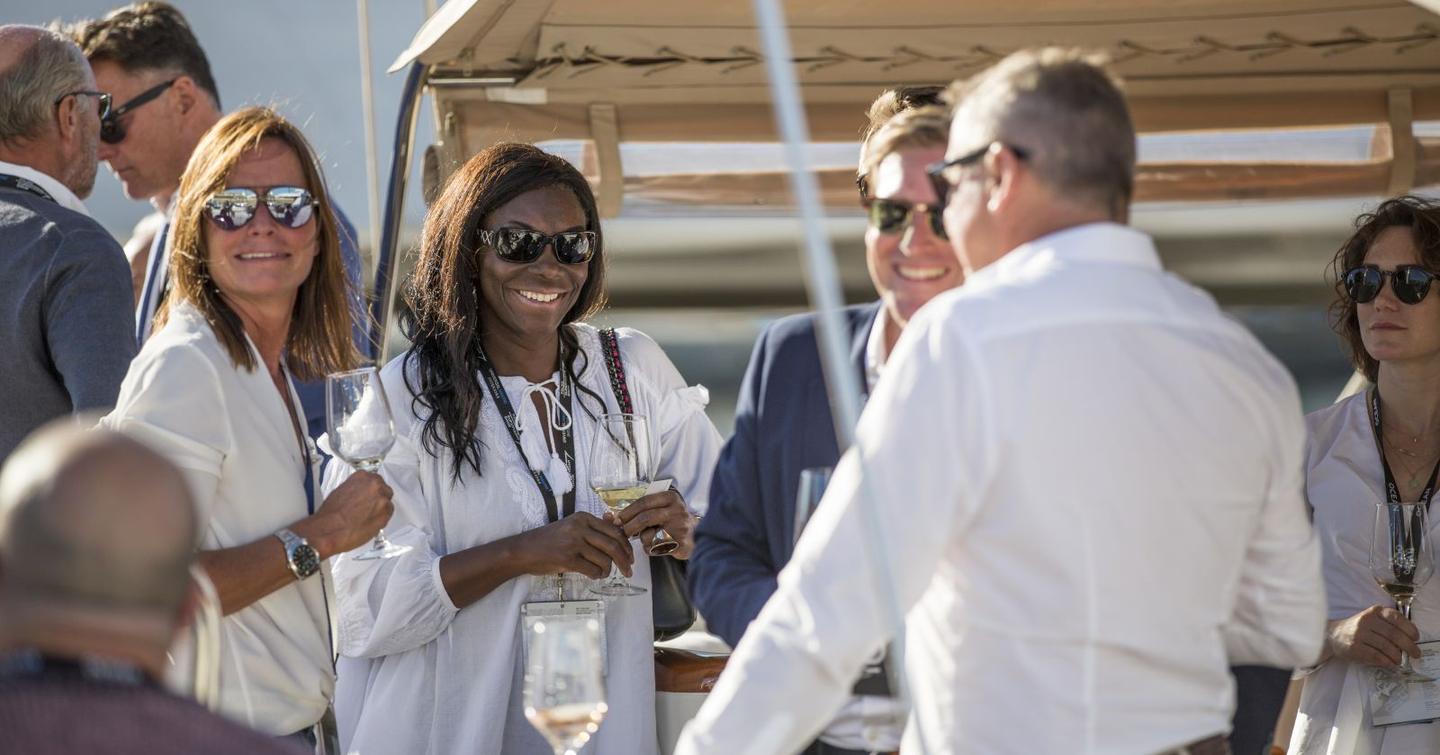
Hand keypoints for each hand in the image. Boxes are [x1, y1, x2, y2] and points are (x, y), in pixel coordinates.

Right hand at [297, 471, 393, 556]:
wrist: (329, 529)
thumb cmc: (331, 514)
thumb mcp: (341, 491)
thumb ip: (356, 489)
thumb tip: (361, 493)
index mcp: (362, 477)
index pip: (375, 480)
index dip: (372, 490)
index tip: (370, 496)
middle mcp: (374, 485)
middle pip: (384, 490)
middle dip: (378, 499)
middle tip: (369, 508)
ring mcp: (381, 498)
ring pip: (387, 503)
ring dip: (380, 509)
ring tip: (367, 517)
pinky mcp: (385, 513)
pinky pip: (388, 515)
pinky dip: (381, 519)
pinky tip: (369, 523)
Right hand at [515, 512, 633, 579]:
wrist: (523, 550)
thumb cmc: (549, 540)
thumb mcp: (571, 527)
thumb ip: (593, 528)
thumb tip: (618, 528)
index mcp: (583, 517)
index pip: (614, 531)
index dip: (626, 546)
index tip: (630, 556)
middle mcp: (580, 527)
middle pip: (613, 545)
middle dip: (624, 560)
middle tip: (628, 570)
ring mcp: (573, 543)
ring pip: (604, 559)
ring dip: (608, 570)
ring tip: (603, 573)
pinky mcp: (568, 559)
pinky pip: (593, 570)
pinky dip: (597, 575)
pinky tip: (594, 575)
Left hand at [613, 490, 695, 559]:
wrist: (696, 535)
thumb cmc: (672, 521)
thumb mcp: (660, 509)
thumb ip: (640, 511)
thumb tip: (611, 516)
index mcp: (670, 497)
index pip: (644, 502)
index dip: (627, 511)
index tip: (617, 519)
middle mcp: (677, 510)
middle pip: (645, 518)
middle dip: (629, 527)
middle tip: (623, 532)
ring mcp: (681, 527)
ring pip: (649, 535)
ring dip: (643, 539)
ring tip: (649, 538)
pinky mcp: (682, 543)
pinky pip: (656, 548)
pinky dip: (651, 549)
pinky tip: (658, 546)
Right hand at [1327, 605, 1421, 666]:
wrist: (1332, 635)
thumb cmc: (1359, 628)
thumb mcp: (1373, 619)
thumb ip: (1389, 624)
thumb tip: (1410, 640)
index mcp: (1374, 611)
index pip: (1396, 617)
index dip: (1409, 628)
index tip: (1416, 637)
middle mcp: (1366, 621)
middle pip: (1393, 634)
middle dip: (1408, 646)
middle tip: (1416, 653)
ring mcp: (1359, 634)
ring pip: (1386, 646)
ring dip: (1397, 656)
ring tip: (1400, 660)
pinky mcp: (1354, 647)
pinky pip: (1376, 656)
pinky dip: (1387, 661)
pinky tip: (1390, 663)